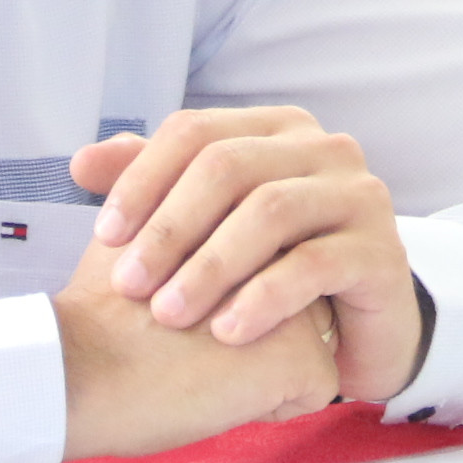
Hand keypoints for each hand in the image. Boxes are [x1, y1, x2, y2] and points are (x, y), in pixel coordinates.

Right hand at [54, 237, 338, 460]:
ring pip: (311, 348)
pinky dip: (271, 406)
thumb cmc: (100, 317)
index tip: (185, 317)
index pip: (277, 269)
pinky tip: (218, 393)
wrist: (79, 370)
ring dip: (266, 369)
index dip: (234, 303)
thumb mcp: (140, 240)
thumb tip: (191, 220)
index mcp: (247, 216)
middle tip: (193, 344)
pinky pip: (313, 392)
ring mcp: (296, 297)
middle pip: (298, 306)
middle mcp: (284, 246)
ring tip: (203, 365)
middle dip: (261, 334)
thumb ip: (177, 223)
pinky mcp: (301, 353)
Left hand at [71, 107, 425, 405]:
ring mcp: (359, 194)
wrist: (354, 331)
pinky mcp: (381, 250)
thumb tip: (80, 161)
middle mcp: (324, 147)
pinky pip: (313, 266)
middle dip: (169, 226)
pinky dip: (261, 299)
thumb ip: (153, 186)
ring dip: (209, 266)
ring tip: (168, 314)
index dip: (142, 179)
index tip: (104, 237)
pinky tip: (225, 333)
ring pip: (270, 211)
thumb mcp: (210, 227)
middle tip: (128, 284)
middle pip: (228, 165)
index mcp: (277, 128)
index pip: (195, 132)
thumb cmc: (272, 271)